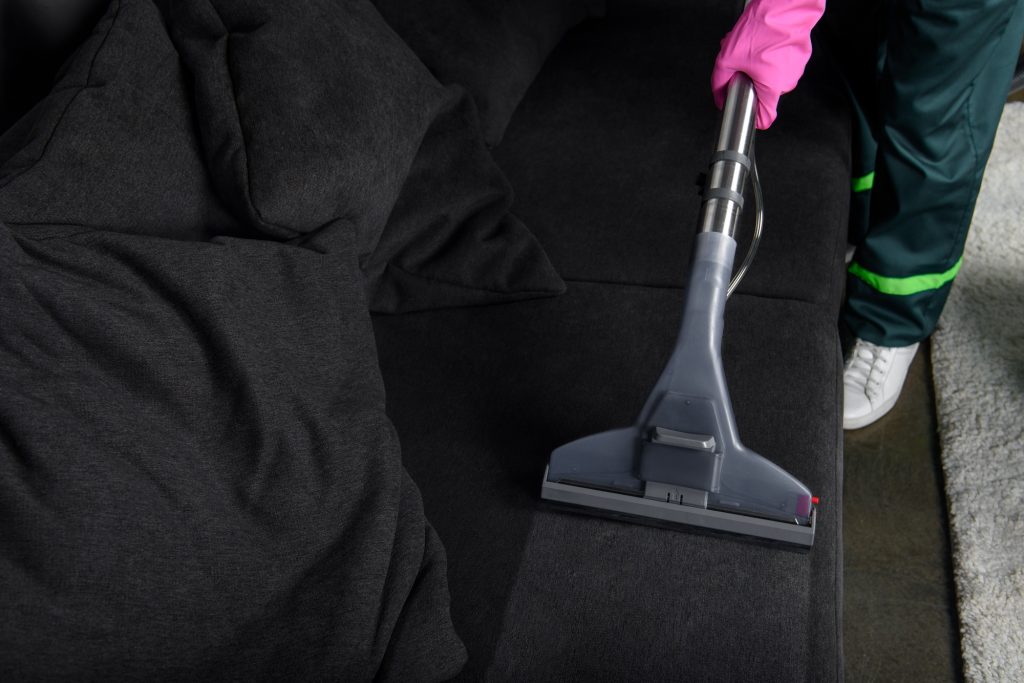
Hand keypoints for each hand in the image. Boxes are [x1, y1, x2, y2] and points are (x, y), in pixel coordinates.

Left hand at [711, 0, 825, 128]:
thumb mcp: (727, 58)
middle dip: (751, 81)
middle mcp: (787, 82)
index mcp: (772, 88)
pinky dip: (771, 56)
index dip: (752, 117)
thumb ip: (719, 82)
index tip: (745, 111)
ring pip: (773, 76)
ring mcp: (797, 68)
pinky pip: (782, 62)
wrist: (784, 5)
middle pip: (765, 93)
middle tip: (743, 64)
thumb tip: (718, 96)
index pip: (765, 119)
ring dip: (759, 66)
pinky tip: (763, 42)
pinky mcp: (801, 56)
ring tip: (752, 48)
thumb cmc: (762, 28)